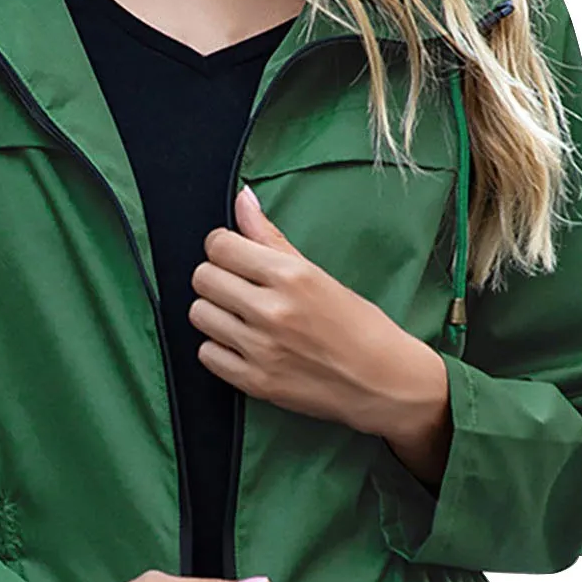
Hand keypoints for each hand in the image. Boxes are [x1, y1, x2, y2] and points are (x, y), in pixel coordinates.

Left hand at [190, 185, 452, 482]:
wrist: (381, 382)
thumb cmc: (358, 325)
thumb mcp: (318, 274)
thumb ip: (271, 238)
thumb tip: (243, 199)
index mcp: (291, 276)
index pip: (220, 246)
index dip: (222, 246)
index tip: (233, 255)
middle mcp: (271, 311)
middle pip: (203, 278)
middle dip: (216, 277)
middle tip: (236, 286)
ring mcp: (261, 349)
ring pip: (199, 315)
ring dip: (214, 312)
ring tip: (239, 316)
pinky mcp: (255, 382)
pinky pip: (207, 355)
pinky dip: (218, 347)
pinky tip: (241, 344)